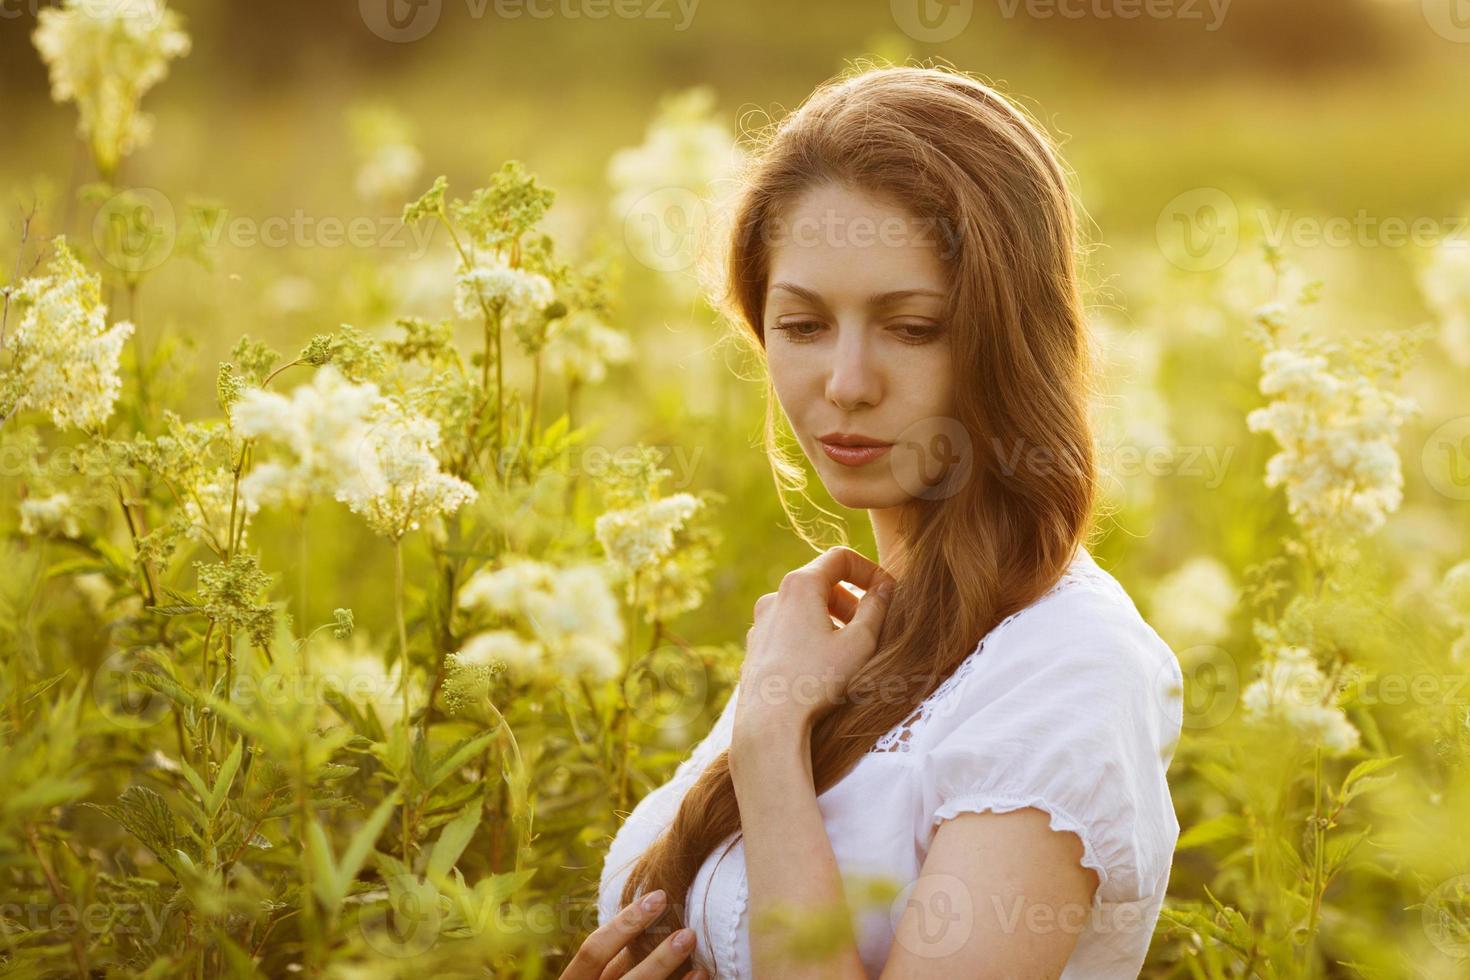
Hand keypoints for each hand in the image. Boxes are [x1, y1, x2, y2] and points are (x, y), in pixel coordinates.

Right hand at [558, 889, 705, 979]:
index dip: (625, 923)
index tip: (659, 897)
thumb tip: (650, 916)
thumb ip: (612, 958)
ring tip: (701, 964)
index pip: (593, 951)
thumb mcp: (592, 978)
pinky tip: (699, 977)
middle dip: (659, 959)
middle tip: (689, 934)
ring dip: (674, 979)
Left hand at [737, 546, 896, 733]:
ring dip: (832, 620)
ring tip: (850, 649)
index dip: (870, 570)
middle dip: (851, 599)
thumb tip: (884, 588)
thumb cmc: (817, 681)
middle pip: (821, 582)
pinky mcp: (756, 648)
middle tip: (871, 626)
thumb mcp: (860, 643)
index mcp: (799, 585)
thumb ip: (877, 608)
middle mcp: (774, 598)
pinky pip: (789, 630)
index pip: (840, 557)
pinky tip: (823, 667)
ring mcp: (761, 623)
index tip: (887, 593)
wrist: (769, 723)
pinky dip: (811, 637)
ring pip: (804, 608)